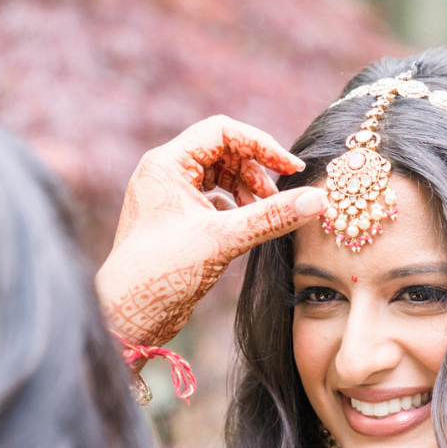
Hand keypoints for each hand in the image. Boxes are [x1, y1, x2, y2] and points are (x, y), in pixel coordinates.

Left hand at [96, 116, 325, 346]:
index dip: (261, 144)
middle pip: (223, 151)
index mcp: (166, 164)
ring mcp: (169, 196)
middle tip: (278, 197)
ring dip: (247, 189)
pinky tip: (246, 228)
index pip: (222, 131)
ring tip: (263, 214)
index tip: (291, 167)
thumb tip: (318, 200)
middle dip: (255, 170)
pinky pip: (213, 198)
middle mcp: (164, 173)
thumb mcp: (223, 239)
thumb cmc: (162, 273)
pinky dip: (235, 207)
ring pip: (219, 175)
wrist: (128, 316)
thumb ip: (272, 216)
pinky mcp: (176, 218)